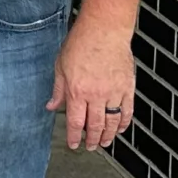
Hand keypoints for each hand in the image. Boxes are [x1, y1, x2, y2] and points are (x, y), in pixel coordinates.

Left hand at [48, 20, 135, 149]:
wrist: (104, 30)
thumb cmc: (81, 43)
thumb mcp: (60, 66)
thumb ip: (58, 90)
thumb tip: (51, 106)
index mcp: (76, 91)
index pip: (75, 122)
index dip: (74, 137)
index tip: (74, 144)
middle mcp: (95, 95)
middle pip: (94, 126)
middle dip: (92, 140)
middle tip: (91, 146)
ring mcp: (114, 92)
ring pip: (111, 122)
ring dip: (108, 135)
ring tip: (104, 142)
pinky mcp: (127, 87)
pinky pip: (127, 111)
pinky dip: (124, 123)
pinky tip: (120, 128)